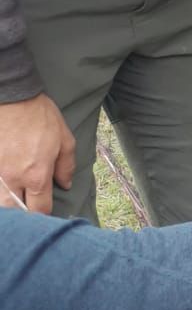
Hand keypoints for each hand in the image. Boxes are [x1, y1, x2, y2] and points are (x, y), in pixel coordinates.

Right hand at [0, 93, 75, 213]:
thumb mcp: (64, 139)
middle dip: (23, 213)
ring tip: (16, 198)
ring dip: (8, 202)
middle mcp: (14, 178)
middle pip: (15, 210)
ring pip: (0, 199)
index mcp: (37, 176)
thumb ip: (66, 166)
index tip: (46, 211)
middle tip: (29, 207)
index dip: (44, 214)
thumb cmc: (38, 115)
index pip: (40, 209)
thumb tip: (64, 184)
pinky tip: (5, 184)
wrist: (11, 94)